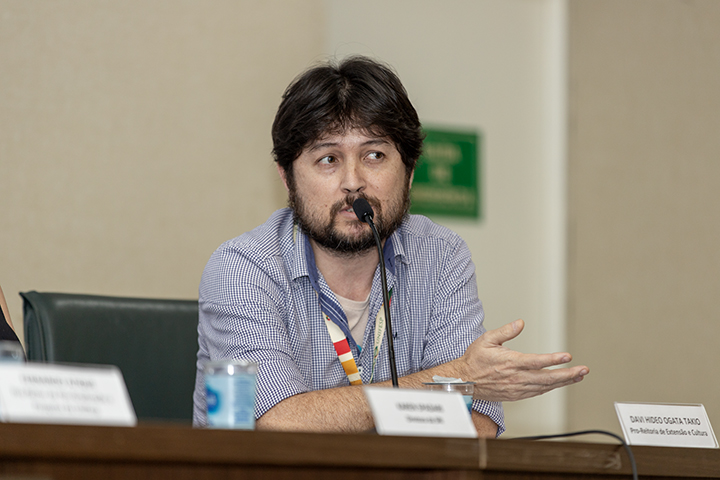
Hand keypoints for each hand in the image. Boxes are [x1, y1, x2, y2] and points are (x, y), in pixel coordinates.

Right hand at [456, 319, 588, 401]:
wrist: (464, 381)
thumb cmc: (475, 359)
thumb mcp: (487, 339)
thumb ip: (505, 331)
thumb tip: (521, 323)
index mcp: (510, 362)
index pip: (536, 361)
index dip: (553, 359)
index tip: (568, 356)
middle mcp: (516, 377)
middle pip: (547, 378)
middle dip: (567, 374)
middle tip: (583, 370)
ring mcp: (517, 388)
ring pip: (545, 386)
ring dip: (563, 382)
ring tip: (578, 376)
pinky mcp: (516, 395)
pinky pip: (538, 392)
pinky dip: (550, 388)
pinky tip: (560, 383)